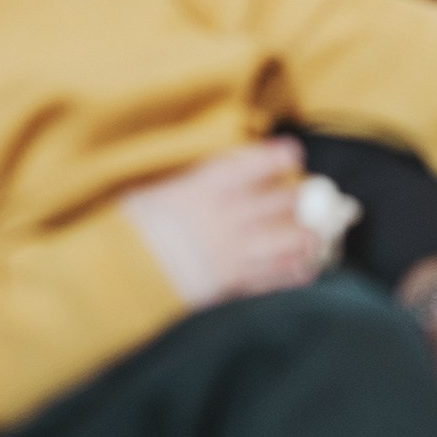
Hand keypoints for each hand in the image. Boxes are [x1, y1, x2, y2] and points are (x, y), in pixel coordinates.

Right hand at [122, 137, 320, 308]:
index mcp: (210, 187)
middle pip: (286, 201)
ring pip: (292, 239)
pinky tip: (308, 266)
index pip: (259, 164)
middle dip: (301, 198)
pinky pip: (278, 276)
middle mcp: (232, 216)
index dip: (280, 157)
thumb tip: (212, 175)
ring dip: (308, 235)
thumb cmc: (134, 229)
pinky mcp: (237, 282)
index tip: (292, 154)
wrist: (122, 276)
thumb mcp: (159, 192)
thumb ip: (192, 183)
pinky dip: (298, 271)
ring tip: (314, 234)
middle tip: (307, 197)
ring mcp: (238, 251)